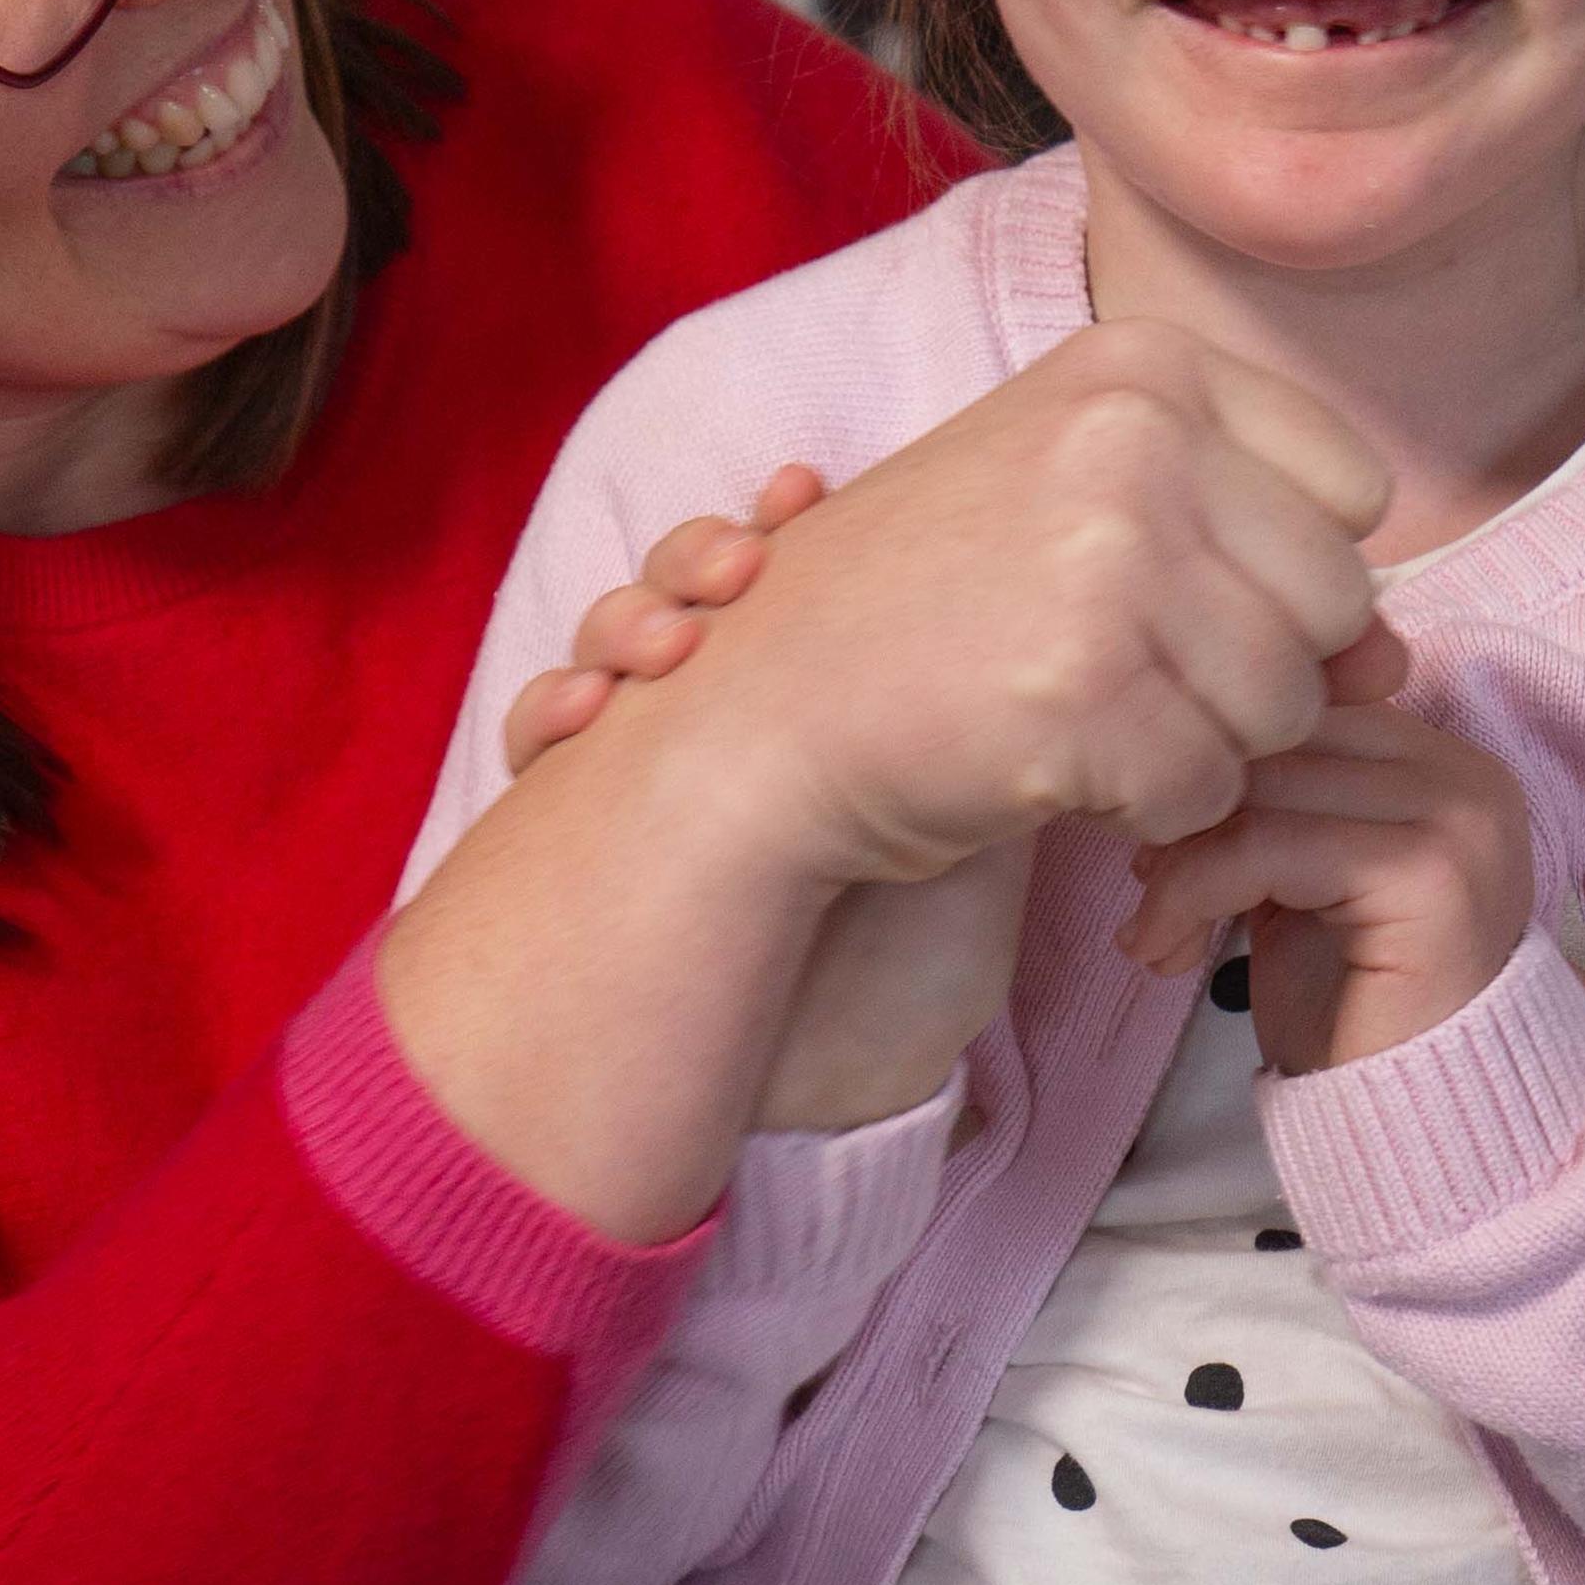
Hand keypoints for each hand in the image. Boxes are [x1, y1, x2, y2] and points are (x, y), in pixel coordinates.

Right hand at [379, 323, 1384, 1244]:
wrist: (762, 719)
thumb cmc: (931, 617)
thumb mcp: (1088, 511)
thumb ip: (1251, 547)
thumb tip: (1401, 658)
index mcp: (1141, 366)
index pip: (1351, 492)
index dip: (1276, 573)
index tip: (1165, 594)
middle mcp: (1135, 442)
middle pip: (1337, 603)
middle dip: (1252, 672)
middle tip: (1114, 675)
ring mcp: (1110, 564)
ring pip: (1286, 705)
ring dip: (1199, 746)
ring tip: (1075, 715)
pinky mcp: (1085, 694)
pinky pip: (1209, 788)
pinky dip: (1145, 811)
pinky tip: (1049, 770)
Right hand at [504, 467, 1006, 1131]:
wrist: (824, 1090)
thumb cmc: (909, 968)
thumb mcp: (979, 826)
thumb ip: (987, 715)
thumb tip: (1043, 609)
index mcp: (831, 690)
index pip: (791, 564)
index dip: (782, 519)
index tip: (802, 495)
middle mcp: (737, 706)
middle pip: (689, 578)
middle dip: (698, 554)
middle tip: (736, 567)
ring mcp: (655, 753)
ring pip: (609, 635)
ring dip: (623, 615)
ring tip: (661, 647)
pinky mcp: (587, 816)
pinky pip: (541, 733)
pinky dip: (552, 709)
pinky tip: (582, 717)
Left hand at [1113, 701, 1534, 1075]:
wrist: (1407, 1123)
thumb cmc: (1350, 1006)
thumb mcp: (1302, 877)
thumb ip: (1272, 802)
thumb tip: (1168, 738)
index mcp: (1442, 760)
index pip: (1297, 707)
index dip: (1213, 764)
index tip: (1156, 840)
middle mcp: (1467, 774)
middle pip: (1277, 736)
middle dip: (1187, 811)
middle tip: (1144, 888)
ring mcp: (1459, 818)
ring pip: (1261, 788)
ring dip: (1176, 862)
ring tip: (1156, 931)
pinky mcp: (1429, 873)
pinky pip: (1266, 845)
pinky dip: (1192, 893)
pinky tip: (1168, 952)